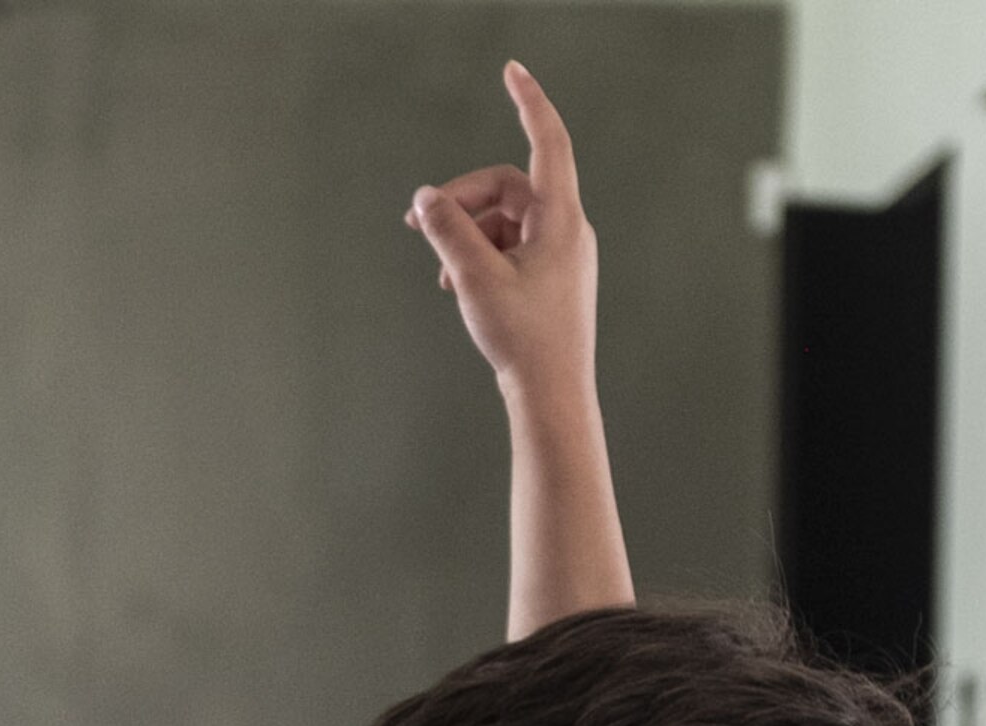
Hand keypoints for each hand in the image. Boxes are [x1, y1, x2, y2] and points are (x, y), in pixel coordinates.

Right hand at [408, 61, 596, 414]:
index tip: (512, 71)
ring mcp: (560, 256)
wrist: (551, 394)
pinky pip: (508, 249)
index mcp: (560, 220)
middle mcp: (566, 231)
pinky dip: (478, 256)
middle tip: (419, 223)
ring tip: (441, 272)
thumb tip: (426, 197)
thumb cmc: (524, 339)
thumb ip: (448, 231)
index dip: (529, 102)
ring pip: (504, 221)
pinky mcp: (549, 279)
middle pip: (507, 189)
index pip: (547, 142)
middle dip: (462, 199)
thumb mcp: (475, 278)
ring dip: (465, 235)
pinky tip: (457, 286)